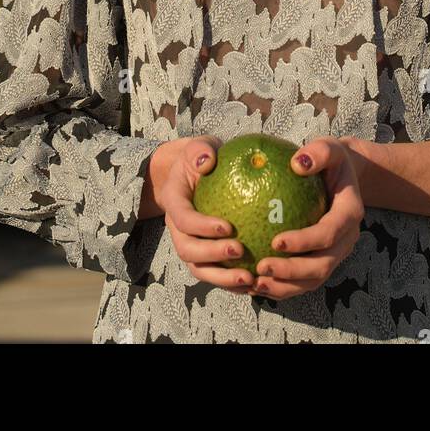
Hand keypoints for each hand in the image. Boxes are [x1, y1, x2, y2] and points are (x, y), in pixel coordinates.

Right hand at [153, 136, 257, 295]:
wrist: (194, 172)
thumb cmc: (201, 157)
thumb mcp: (199, 146)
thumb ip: (200, 150)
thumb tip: (207, 160)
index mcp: (174, 201)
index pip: (183, 219)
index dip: (202, 226)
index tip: (228, 227)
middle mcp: (176, 227)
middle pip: (187, 250)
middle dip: (212, 255)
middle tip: (240, 251)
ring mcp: (188, 243)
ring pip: (199, 269)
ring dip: (222, 278)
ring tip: (249, 279)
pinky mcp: (203, 254)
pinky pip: (214, 272)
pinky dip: (231, 282)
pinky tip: (255, 284)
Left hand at [252, 136, 365, 300]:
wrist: (342, 176)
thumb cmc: (330, 159)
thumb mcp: (329, 147)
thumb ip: (318, 152)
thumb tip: (297, 163)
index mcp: (350, 213)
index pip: (328, 234)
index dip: (305, 242)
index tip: (275, 241)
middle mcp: (347, 239)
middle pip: (322, 265)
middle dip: (292, 272)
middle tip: (261, 267)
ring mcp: (336, 253)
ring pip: (313, 280)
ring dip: (285, 286)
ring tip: (255, 283)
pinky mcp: (324, 261)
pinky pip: (304, 282)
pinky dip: (283, 287)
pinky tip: (256, 284)